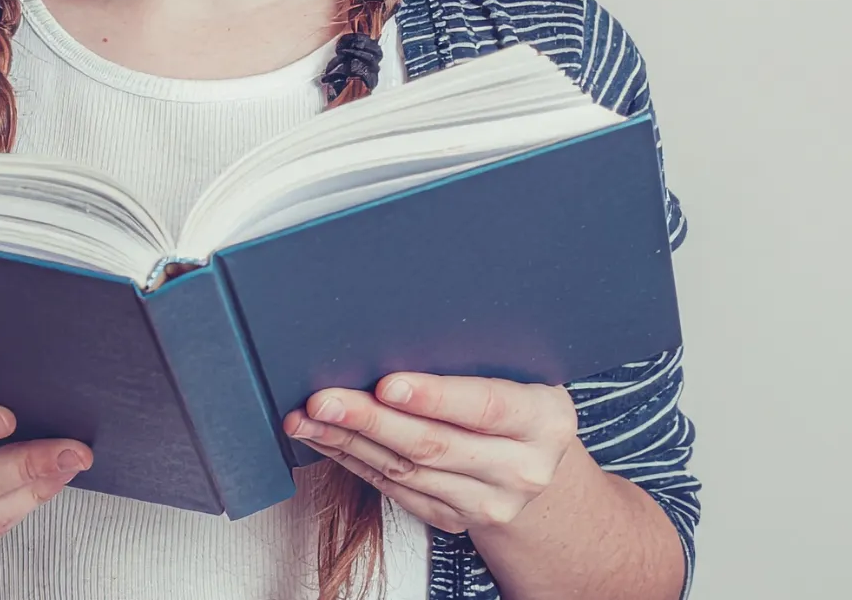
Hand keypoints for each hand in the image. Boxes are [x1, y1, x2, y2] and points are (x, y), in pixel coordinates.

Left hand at [282, 373, 578, 537]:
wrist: (535, 460)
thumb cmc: (517, 395)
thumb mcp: (517, 368)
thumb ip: (474, 357)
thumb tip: (394, 329)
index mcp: (544, 419)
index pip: (485, 406)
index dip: (434, 396)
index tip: (386, 384)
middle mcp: (522, 468)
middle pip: (434, 444)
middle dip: (371, 420)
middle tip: (323, 400)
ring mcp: (489, 502)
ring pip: (407, 471)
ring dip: (349, 443)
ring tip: (307, 418)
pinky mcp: (456, 520)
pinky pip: (397, 490)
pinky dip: (356, 463)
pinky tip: (327, 440)